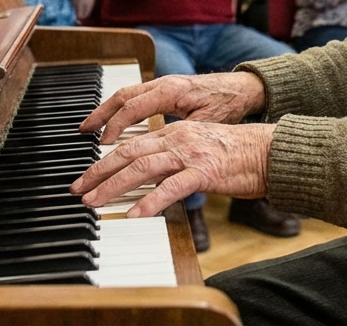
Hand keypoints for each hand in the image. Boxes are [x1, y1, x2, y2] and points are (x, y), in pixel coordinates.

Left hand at [70, 121, 273, 215]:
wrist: (269, 151)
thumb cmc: (237, 153)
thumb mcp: (199, 147)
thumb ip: (175, 157)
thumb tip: (152, 176)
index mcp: (175, 131)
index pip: (131, 143)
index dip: (105, 160)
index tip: (87, 176)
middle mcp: (177, 138)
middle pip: (127, 153)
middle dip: (98, 172)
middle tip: (77, 189)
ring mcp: (190, 154)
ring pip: (141, 167)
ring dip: (113, 186)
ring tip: (94, 201)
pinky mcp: (204, 171)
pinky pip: (170, 188)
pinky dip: (149, 201)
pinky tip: (135, 214)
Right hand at [78, 72, 266, 143]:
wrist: (243, 88)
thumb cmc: (228, 105)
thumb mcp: (208, 125)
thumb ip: (185, 139)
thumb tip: (168, 164)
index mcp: (171, 91)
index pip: (133, 107)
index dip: (116, 126)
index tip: (103, 144)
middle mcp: (164, 83)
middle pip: (122, 96)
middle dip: (100, 114)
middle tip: (83, 132)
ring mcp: (163, 83)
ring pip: (126, 93)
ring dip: (106, 110)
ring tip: (90, 127)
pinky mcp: (165, 88)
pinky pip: (135, 95)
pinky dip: (120, 108)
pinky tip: (113, 121)